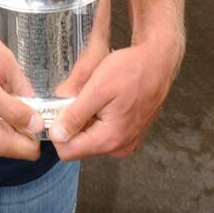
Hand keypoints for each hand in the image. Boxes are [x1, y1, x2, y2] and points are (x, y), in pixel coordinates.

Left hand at [47, 35, 184, 161]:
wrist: (158, 61)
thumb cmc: (130, 70)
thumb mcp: (97, 88)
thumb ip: (75, 115)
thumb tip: (56, 135)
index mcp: (110, 140)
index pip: (67, 151)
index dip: (58, 130)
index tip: (60, 108)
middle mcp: (119, 147)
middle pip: (79, 144)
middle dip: (74, 121)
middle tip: (81, 95)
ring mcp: (127, 142)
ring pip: (91, 136)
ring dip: (86, 117)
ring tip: (96, 94)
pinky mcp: (130, 134)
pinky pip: (104, 130)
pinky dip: (99, 116)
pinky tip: (106, 98)